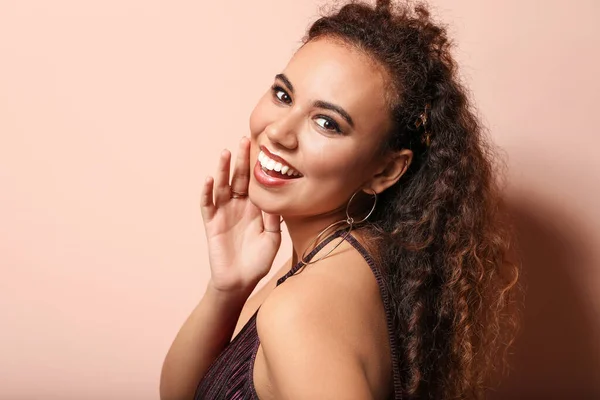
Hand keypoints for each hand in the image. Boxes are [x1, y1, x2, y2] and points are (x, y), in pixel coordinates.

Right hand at [200, 137, 281, 294]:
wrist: (240, 281)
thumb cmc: (258, 261)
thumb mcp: (272, 239)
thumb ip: (274, 220)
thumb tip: (275, 199)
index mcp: (255, 207)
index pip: (255, 181)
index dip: (257, 166)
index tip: (264, 147)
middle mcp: (239, 206)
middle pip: (238, 178)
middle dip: (241, 160)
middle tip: (244, 140)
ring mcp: (224, 213)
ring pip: (222, 186)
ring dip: (223, 169)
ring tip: (225, 153)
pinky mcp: (212, 223)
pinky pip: (207, 204)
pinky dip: (207, 191)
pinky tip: (210, 179)